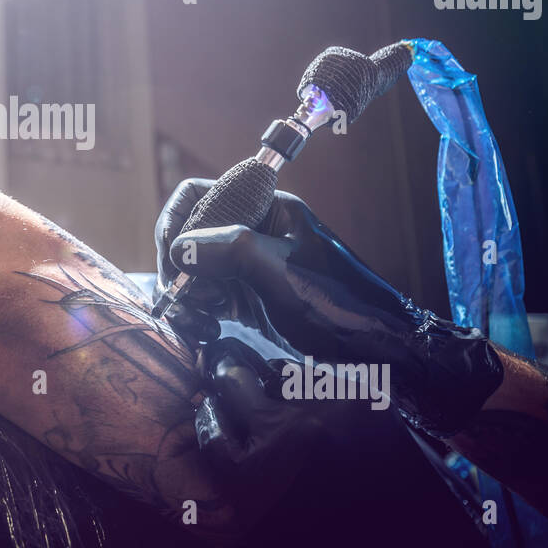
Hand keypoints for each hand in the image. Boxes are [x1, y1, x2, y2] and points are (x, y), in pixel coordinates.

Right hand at [164, 185, 503, 437]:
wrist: (375, 351)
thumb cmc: (338, 306)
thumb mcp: (280, 272)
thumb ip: (227, 250)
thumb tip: (179, 248)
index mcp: (266, 209)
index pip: (200, 195)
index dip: (176, 222)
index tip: (172, 258)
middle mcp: (253, 232)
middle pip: (189, 234)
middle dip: (178, 265)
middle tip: (180, 297)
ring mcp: (249, 267)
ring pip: (194, 269)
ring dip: (185, 293)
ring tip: (196, 319)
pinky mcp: (248, 299)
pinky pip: (206, 297)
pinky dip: (196, 312)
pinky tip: (205, 329)